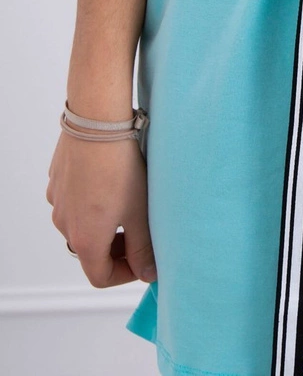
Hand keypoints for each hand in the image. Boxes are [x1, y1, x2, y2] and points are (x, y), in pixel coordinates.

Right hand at [46, 128, 156, 286]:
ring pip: (81, 225)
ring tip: (128, 202)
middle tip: (140, 232)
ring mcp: (57, 201)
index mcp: (85, 240)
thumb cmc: (121, 167)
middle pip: (90, 252)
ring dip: (104, 224)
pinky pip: (74, 202)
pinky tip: (111, 181)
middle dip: (117, 249)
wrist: (98, 123)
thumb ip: (144, 248)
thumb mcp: (141, 212)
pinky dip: (92, 202)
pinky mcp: (57, 180)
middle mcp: (64, 224)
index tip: (144, 261)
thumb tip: (148, 274)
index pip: (101, 277)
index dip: (126, 275)